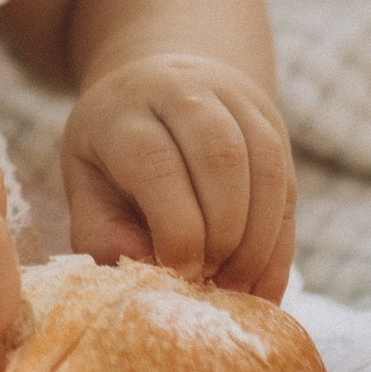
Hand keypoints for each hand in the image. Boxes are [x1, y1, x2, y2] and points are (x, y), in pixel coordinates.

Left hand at [60, 54, 295, 299]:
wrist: (150, 86)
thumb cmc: (111, 152)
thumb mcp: (84, 186)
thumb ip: (102, 231)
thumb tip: (149, 269)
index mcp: (125, 111)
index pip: (159, 165)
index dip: (176, 227)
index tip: (179, 272)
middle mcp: (182, 91)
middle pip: (221, 157)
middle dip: (223, 232)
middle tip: (211, 279)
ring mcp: (233, 99)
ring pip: (265, 164)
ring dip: (258, 238)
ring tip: (238, 285)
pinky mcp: (269, 118)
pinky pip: (286, 179)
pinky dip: (279, 238)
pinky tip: (263, 280)